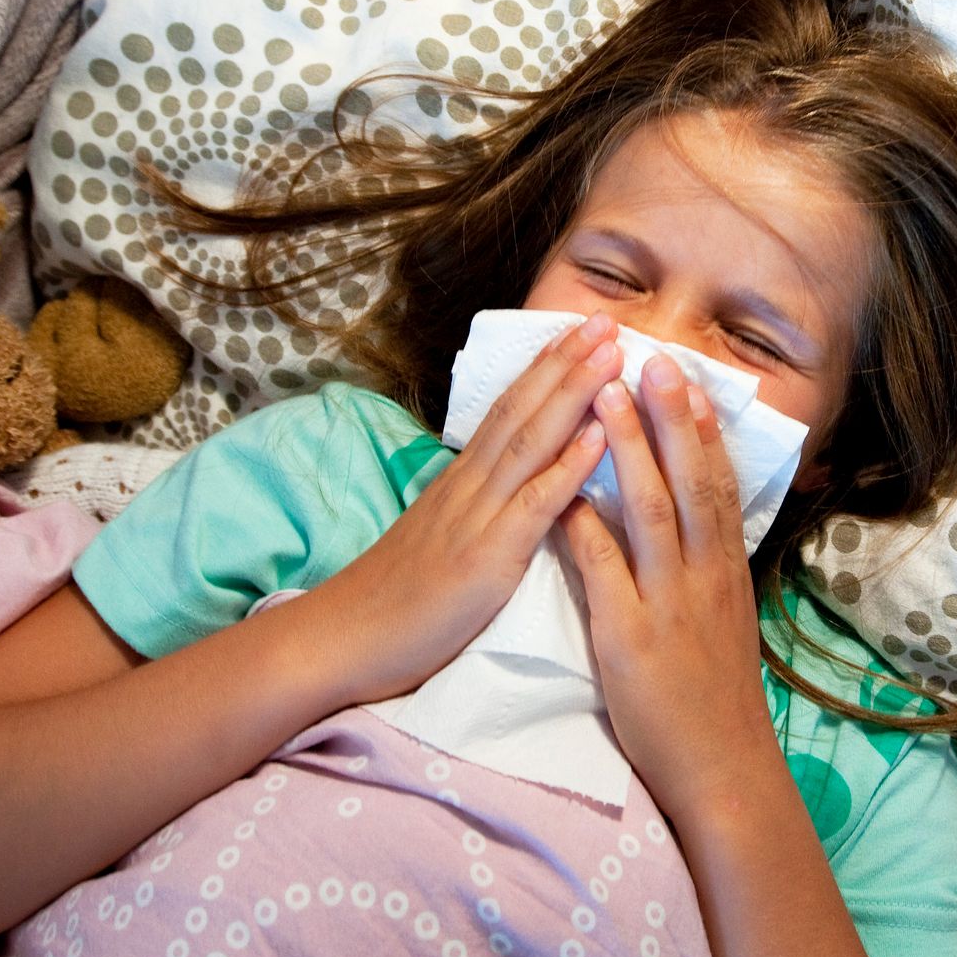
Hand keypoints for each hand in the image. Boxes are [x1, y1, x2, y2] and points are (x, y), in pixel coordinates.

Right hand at [317, 312, 621, 703]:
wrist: (344, 638)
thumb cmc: (398, 597)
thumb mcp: (439, 535)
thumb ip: (474, 505)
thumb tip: (507, 479)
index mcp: (462, 480)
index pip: (508, 408)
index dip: (546, 367)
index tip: (581, 331)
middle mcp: (469, 485)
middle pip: (523, 409)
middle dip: (568, 361)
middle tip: (608, 318)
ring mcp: (476, 516)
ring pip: (531, 441)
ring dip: (575, 393)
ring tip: (612, 355)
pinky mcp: (486, 556)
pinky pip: (534, 504)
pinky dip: (568, 466)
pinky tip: (598, 437)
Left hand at [559, 354, 783, 825]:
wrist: (722, 769)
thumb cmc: (713, 698)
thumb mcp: (722, 621)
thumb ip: (704, 570)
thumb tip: (692, 524)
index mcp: (724, 570)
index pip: (718, 483)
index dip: (701, 429)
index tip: (686, 377)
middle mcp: (704, 576)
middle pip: (692, 481)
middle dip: (671, 418)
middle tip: (654, 360)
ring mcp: (669, 603)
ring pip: (654, 512)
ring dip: (630, 451)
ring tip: (610, 398)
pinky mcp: (631, 636)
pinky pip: (606, 571)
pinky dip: (587, 527)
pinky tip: (566, 493)